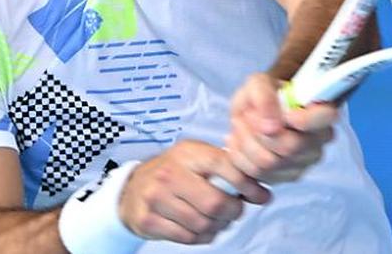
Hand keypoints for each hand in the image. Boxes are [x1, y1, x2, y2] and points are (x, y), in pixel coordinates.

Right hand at [118, 139, 270, 244]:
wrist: (131, 189)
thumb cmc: (172, 172)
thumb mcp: (195, 158)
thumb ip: (225, 166)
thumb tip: (260, 188)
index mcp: (186, 154)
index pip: (223, 165)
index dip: (247, 183)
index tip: (261, 196)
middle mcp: (169, 173)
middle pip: (215, 202)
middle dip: (232, 211)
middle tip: (234, 211)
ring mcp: (156, 198)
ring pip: (203, 224)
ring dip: (217, 226)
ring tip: (217, 219)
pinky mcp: (149, 221)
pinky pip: (188, 238)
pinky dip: (202, 237)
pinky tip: (201, 228)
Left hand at [225, 73, 336, 184]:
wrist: (256, 111)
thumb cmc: (264, 96)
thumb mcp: (259, 83)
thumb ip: (264, 96)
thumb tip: (271, 125)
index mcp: (320, 112)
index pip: (325, 118)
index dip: (305, 120)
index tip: (288, 114)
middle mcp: (317, 142)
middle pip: (289, 147)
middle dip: (258, 131)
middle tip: (247, 115)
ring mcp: (303, 163)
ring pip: (268, 164)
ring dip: (244, 143)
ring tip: (241, 126)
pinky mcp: (284, 178)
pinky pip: (256, 176)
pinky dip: (240, 159)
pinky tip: (239, 142)